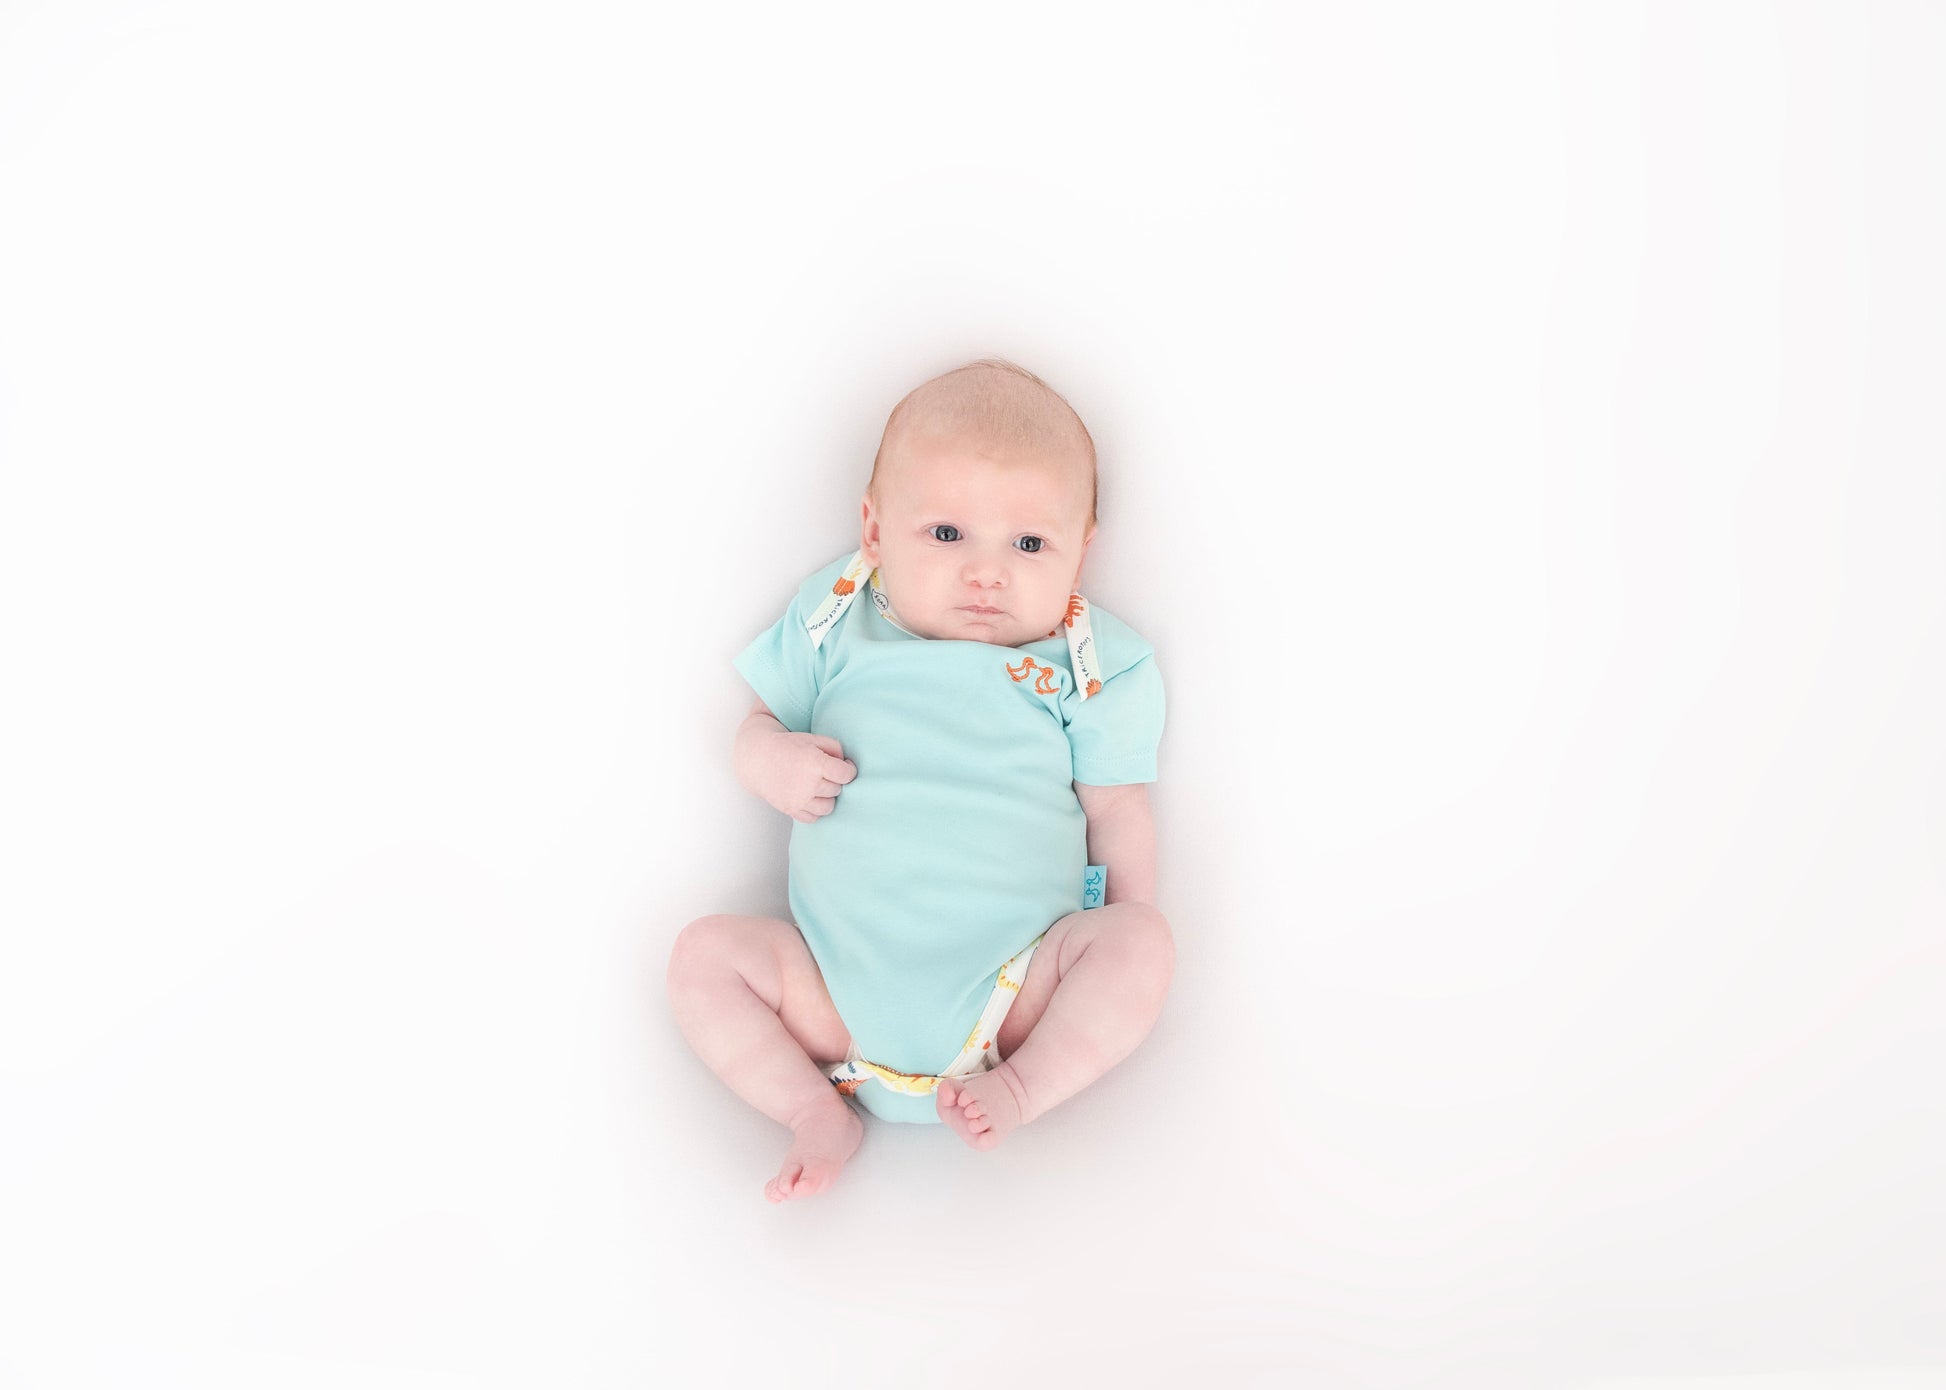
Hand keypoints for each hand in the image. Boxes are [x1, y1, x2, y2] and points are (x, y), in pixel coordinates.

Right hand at [742, 728, 857, 822]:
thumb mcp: (813, 738)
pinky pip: (813, 818)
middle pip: (837, 789)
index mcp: (815, 763)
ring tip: (818, 786)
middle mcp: (808, 783)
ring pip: (828, 807)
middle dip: (834, 780)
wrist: (758, 759)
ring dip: (827, 797)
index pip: (846, 775)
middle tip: (824, 772)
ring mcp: (799, 799)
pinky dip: (815, 809)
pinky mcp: (791, 810)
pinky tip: (810, 797)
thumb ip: (835, 748)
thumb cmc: (787, 746)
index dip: (849, 769)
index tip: (844, 766)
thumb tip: (847, 764)